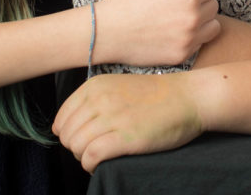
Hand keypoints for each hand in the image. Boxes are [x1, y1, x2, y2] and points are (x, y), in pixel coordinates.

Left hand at [53, 73, 203, 170]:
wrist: (189, 97)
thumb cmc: (157, 96)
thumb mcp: (118, 87)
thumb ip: (94, 101)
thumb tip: (69, 127)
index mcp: (96, 86)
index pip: (62, 118)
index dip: (70, 133)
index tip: (84, 138)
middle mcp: (100, 99)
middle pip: (67, 135)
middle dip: (76, 147)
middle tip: (94, 149)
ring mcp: (112, 117)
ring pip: (76, 147)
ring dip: (84, 157)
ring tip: (100, 156)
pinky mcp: (125, 137)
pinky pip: (91, 156)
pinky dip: (91, 165)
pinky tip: (102, 163)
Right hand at [96, 0, 220, 66]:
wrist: (107, 33)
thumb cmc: (128, 1)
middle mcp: (193, 20)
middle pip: (213, 5)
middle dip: (200, 0)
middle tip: (177, 1)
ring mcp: (189, 41)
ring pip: (213, 26)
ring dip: (202, 20)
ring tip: (180, 17)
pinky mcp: (182, 56)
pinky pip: (200, 43)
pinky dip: (193, 36)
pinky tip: (173, 31)